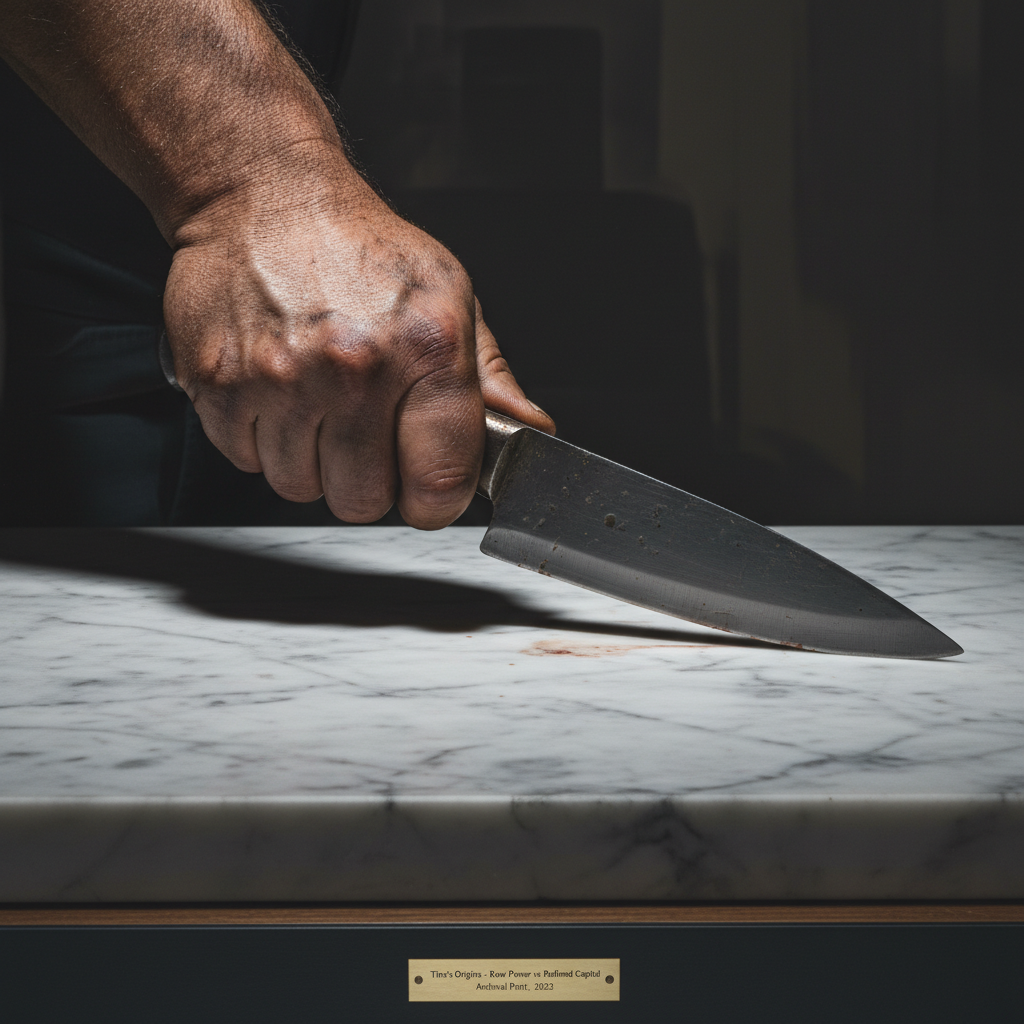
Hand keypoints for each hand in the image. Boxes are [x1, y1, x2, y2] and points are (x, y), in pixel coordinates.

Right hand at [163, 168, 553, 527]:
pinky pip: (246, 461)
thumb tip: (529, 430)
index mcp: (427, 348)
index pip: (441, 481)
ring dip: (310, 461)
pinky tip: (277, 391)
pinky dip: (261, 440)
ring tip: (317, 402)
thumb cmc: (360, 249)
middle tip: (364, 432)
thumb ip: (489, 376)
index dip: (435, 501)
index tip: (427, 489)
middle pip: (362, 501)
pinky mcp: (218, 383)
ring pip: (300, 488)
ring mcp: (281, 378)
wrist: (265, 196)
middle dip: (367, 481)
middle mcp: (354, 367)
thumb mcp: (449, 296)